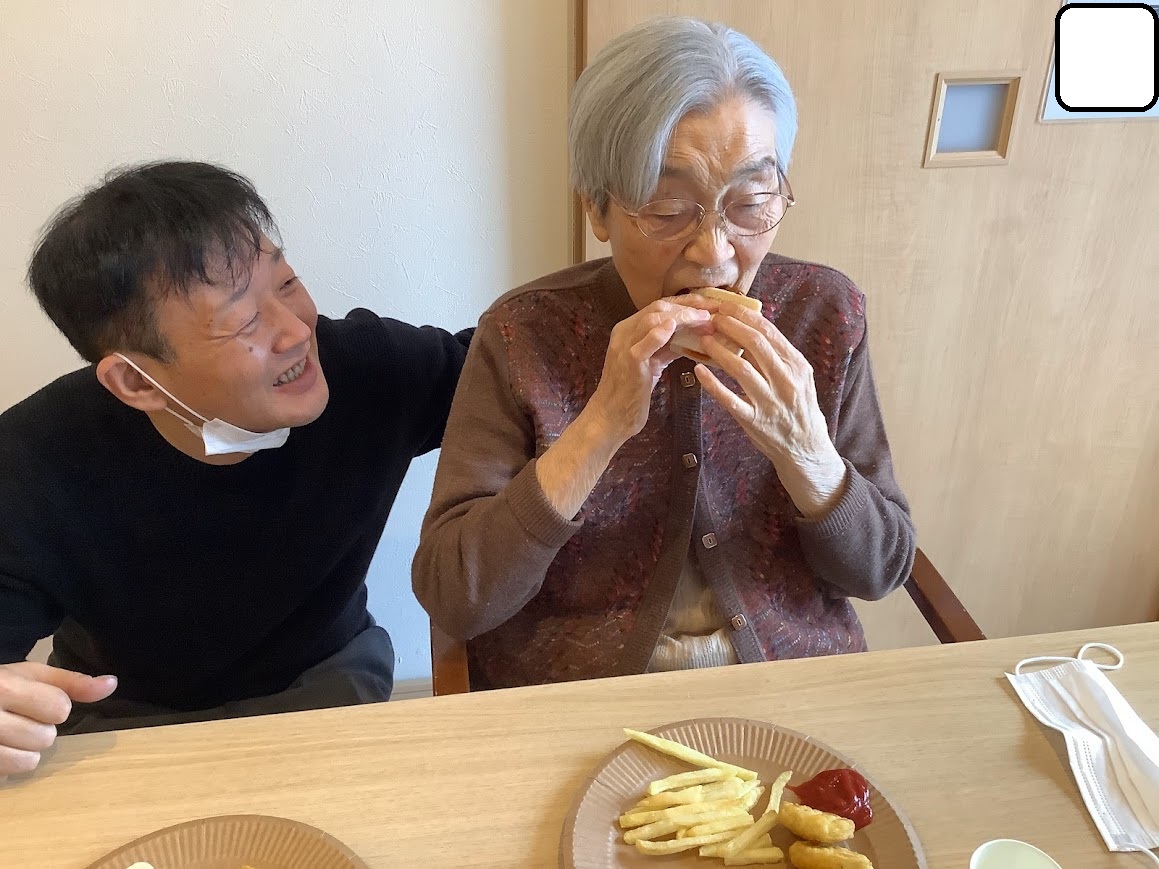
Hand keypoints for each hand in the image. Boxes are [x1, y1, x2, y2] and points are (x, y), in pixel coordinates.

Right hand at [0, 662, 116, 781]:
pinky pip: (6, 776)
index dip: (53, 706)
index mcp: (4, 688)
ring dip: (24, 752)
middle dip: (38, 729)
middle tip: (17, 719)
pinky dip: (5, 766)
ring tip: (7, 736)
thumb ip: (70, 682)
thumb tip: (112, 684)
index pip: (60, 709)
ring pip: (28, 763)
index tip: (34, 701)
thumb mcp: (28, 675)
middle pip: (46, 738)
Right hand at [586, 297, 715, 443]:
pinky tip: (675, 326)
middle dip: (689, 306)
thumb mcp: (651, 364)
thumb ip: (666, 347)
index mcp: (628, 330)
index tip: (710, 305)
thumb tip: (692, 335)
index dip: (686, 302)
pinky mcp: (630, 364)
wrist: (610, 417)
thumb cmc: (631, 392)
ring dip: (683, 317)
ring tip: (705, 320)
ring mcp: (625, 346)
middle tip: (714, 310)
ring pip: (653, 320)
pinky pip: (644, 345)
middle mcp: (624, 333)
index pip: (659, 307)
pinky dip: (660, 333)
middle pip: (658, 308)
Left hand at [695, 302, 847, 517]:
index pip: (769, 333)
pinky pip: (730, 400)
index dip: (745, 316)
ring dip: (720, 351)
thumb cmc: (798, 407)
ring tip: (704, 339)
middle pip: (756, 345)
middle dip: (731, 327)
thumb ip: (780, 355)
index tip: (727, 306)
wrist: (806, 448)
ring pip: (742, 369)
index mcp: (797, 366)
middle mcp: (786, 381)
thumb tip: (755, 325)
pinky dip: (712, 384)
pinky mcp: (754, 421)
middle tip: (712, 317)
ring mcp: (770, 402)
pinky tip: (698, 371)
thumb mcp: (799, 377)